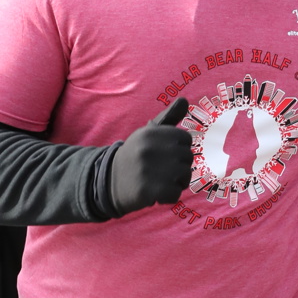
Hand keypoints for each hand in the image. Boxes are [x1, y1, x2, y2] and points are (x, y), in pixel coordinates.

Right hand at [109, 96, 192, 213]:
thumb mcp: (147, 134)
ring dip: (176, 183)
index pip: (185, 139)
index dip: (178, 149)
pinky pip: (176, 194)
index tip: (163, 154)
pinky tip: (155, 193)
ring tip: (158, 181)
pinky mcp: (149, 190)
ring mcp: (149, 170)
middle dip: (179, 167)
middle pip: (188, 158)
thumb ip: (168, 118)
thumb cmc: (135, 156)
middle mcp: (149, 148)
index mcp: (151, 133)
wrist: (108, 182)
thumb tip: (184, 100)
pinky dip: (168, 197)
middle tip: (160, 170)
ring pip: (185, 176)